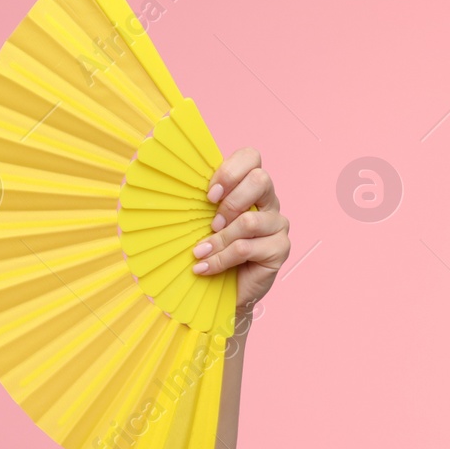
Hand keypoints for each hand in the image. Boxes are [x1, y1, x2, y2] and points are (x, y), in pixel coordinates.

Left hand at [191, 146, 289, 311]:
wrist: (225, 291)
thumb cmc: (211, 251)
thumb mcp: (202, 222)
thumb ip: (200, 204)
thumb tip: (169, 187)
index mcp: (250, 187)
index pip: (251, 157)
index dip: (230, 171)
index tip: (209, 195)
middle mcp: (269, 202)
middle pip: (260, 179)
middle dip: (229, 203)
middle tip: (211, 224)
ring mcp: (278, 225)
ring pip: (249, 221)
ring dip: (219, 239)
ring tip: (201, 252)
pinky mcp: (280, 249)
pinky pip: (246, 248)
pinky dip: (220, 259)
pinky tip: (205, 267)